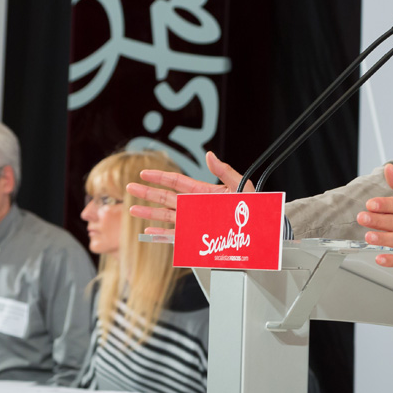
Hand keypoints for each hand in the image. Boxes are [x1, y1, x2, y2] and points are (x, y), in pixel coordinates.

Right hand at [126, 151, 250, 233]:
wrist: (261, 231)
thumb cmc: (254, 208)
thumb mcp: (241, 185)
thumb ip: (224, 171)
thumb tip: (209, 155)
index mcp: (204, 192)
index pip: (176, 181)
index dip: (159, 176)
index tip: (144, 173)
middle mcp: (196, 206)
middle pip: (165, 198)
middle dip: (147, 192)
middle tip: (130, 188)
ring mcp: (195, 222)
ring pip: (166, 216)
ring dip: (149, 213)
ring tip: (132, 210)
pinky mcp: (197, 236)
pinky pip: (176, 236)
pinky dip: (161, 235)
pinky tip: (149, 232)